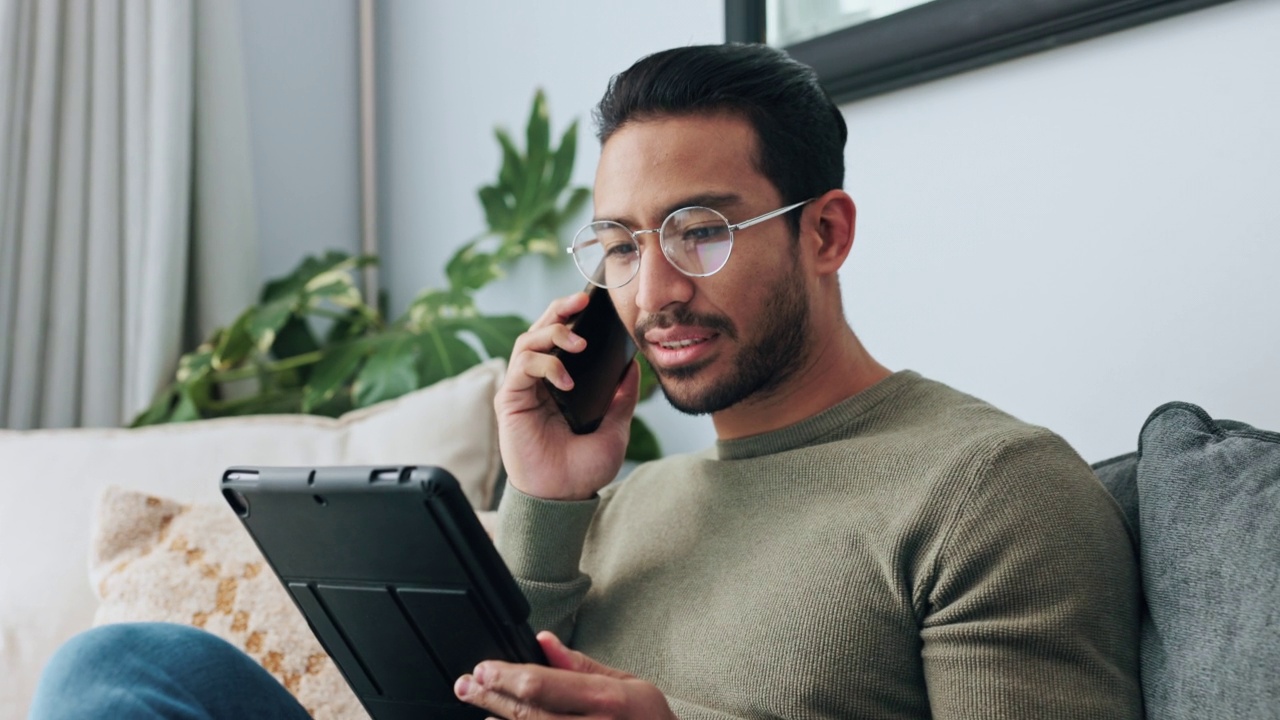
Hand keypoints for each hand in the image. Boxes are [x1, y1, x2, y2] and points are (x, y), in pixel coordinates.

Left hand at [454, 632, 676, 719]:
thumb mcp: (627, 682)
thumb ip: (580, 664)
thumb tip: (545, 640)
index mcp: (605, 699)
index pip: (543, 684)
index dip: (506, 677)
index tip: (483, 669)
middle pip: (527, 712)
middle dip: (490, 697)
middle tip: (466, 685)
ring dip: (498, 719)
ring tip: (478, 703)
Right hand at [496, 292, 640, 500]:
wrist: (564, 498)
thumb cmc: (583, 469)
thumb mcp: (615, 427)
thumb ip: (622, 396)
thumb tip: (632, 365)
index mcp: (560, 383)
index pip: (561, 338)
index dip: (571, 315)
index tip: (591, 302)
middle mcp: (538, 382)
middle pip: (541, 330)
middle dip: (560, 310)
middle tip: (580, 301)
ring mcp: (523, 389)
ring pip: (528, 341)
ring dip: (554, 333)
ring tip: (579, 343)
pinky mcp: (510, 399)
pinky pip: (521, 366)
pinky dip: (545, 365)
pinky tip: (565, 380)